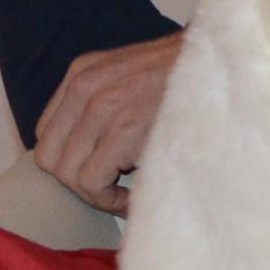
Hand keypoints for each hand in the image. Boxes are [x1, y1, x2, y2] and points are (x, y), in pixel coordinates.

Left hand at [32, 33, 182, 215]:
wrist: (223, 67)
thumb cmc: (188, 79)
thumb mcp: (131, 75)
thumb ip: (103, 100)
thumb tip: (87, 148)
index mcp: (83, 73)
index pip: (46, 132)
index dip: (69, 160)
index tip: (99, 171)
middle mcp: (84, 87)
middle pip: (48, 157)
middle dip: (77, 181)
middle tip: (110, 189)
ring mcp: (101, 108)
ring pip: (68, 174)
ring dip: (96, 194)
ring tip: (124, 195)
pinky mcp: (122, 132)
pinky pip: (92, 183)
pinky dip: (110, 201)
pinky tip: (134, 198)